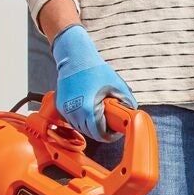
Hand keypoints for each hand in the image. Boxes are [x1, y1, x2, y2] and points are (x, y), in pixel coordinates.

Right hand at [51, 25, 133, 141]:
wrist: (75, 58)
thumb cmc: (95, 70)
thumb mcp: (117, 86)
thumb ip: (127, 102)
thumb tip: (133, 114)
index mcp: (89, 110)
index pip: (100, 135)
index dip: (110, 135)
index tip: (116, 131)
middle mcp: (74, 112)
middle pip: (91, 133)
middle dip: (102, 131)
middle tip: (110, 123)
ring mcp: (65, 111)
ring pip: (81, 129)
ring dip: (91, 126)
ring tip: (100, 115)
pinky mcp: (61, 107)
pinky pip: (73, 121)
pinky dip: (82, 120)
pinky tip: (89, 111)